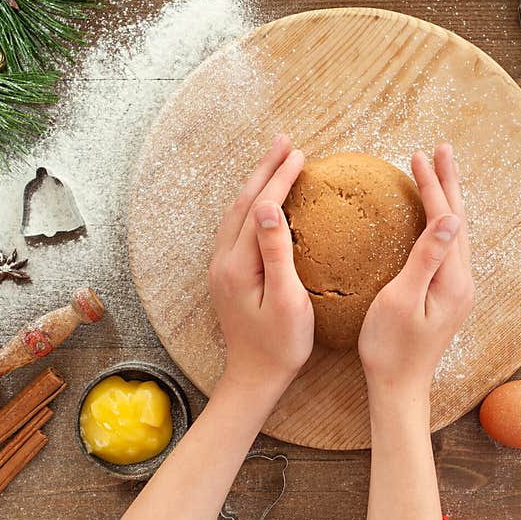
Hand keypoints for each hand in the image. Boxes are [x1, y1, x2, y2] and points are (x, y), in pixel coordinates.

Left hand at [209, 134, 312, 390]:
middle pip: (242, 203)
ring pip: (236, 213)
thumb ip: (277, 252)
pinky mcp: (226, 275)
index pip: (260, 208)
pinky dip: (250, 204)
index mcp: (238, 265)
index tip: (299, 154)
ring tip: (274, 161)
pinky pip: (235, 227)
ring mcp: (221, 268)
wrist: (255, 377)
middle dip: (264, 170)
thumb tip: (269, 207)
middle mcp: (222, 261)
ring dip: (255, 184)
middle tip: (284, 142)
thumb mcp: (286, 300)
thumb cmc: (280, 345)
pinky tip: (261, 201)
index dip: (279, 178)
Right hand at [358, 143, 474, 395]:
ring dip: (448, 200)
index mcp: (452, 279)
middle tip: (441, 150)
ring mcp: (457, 290)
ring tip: (440, 173)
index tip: (418, 156)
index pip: (443, 218)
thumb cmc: (391, 348)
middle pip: (457, 220)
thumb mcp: (402, 299)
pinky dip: (441, 223)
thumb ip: (426, 257)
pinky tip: (435, 218)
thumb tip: (450, 218)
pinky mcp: (448, 296)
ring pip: (454, 232)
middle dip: (448, 183)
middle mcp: (461, 281)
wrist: (399, 387)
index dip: (432, 185)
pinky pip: (448, 247)